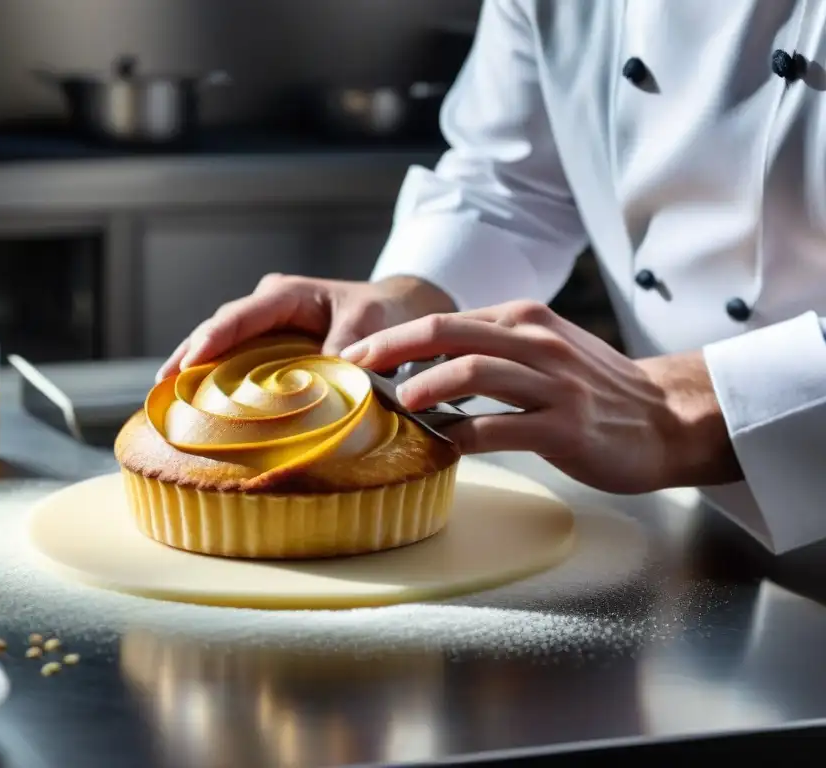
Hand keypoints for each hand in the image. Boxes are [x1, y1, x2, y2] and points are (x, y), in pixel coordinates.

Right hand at [155, 274, 454, 381]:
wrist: (395, 311)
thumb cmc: (383, 312)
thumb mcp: (369, 325)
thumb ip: (346, 347)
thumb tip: (326, 379)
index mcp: (288, 294)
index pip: (243, 314)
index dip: (216, 336)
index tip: (194, 359)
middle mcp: (268, 306)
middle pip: (220, 327)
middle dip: (189, 352)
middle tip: (163, 384)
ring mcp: (264, 326)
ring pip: (220, 343)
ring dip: (194, 366)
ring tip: (165, 395)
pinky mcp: (267, 347)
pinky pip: (235, 359)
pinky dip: (214, 377)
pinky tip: (196, 402)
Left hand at [340, 300, 741, 493]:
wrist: (666, 417)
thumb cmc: (594, 387)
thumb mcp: (544, 348)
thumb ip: (492, 348)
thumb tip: (425, 366)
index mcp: (525, 319)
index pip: (446, 321)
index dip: (394, 338)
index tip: (357, 356)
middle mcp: (536, 342)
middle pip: (448, 334)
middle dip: (392, 351)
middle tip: (356, 372)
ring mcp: (553, 384)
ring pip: (472, 373)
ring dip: (424, 388)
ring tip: (398, 405)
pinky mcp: (564, 427)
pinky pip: (499, 427)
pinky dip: (462, 435)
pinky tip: (443, 445)